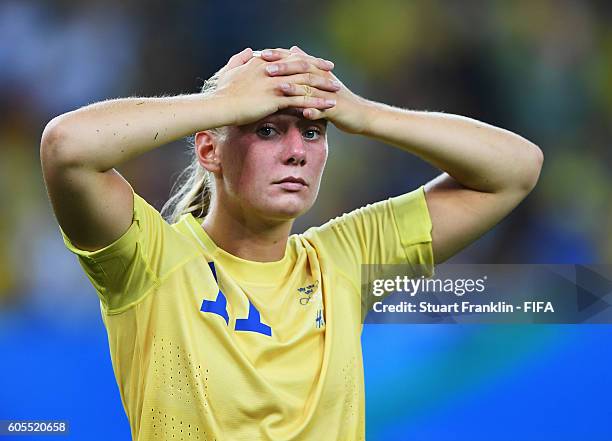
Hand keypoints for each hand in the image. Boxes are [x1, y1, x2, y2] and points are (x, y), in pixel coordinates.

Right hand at [210, 47, 341, 126]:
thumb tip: (248, 51)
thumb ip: (240, 59)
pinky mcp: (276, 99)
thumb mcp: (231, 70)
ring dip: (322, 86)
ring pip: (305, 82)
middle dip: (318, 68)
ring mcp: (275, 84)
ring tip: (335, 89)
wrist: (220, 105)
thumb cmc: (223, 92)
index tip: (314, 60)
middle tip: (331, 70)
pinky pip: (301, 100)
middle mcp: (272, 70)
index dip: (303, 58)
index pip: (288, 57)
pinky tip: (327, 106)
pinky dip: (317, 102)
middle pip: (301, 66)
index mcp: (263, 62)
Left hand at [259, 46, 373, 133]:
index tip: (260, 54)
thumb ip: (306, 65)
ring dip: (296, 89)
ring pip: (311, 89)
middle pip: (302, 70)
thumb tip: (293, 49)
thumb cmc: (338, 98)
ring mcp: (329, 94)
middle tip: (266, 68)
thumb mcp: (321, 79)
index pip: (296, 59)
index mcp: (317, 72)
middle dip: (285, 68)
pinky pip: (324, 111)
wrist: (360, 114)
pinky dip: (314, 112)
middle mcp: (323, 80)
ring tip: (280, 88)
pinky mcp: (335, 109)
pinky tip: (305, 114)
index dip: (279, 56)